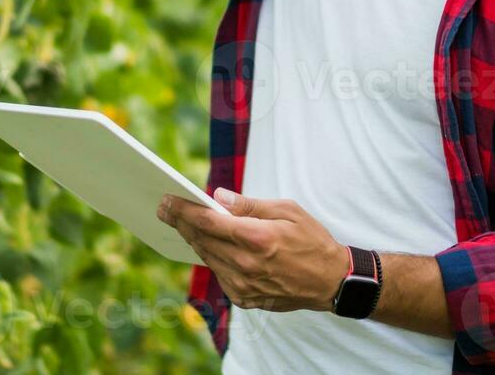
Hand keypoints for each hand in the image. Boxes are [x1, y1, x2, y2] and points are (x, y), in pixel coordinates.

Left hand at [157, 188, 347, 312]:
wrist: (330, 281)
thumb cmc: (312, 239)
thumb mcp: (287, 211)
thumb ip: (249, 205)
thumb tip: (217, 197)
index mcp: (256, 237)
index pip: (208, 222)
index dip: (184, 210)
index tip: (168, 200)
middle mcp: (246, 264)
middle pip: (202, 240)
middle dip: (180, 223)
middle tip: (164, 209)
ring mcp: (243, 284)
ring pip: (207, 258)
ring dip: (193, 240)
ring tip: (181, 223)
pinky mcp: (244, 298)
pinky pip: (219, 274)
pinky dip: (211, 257)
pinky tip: (207, 244)